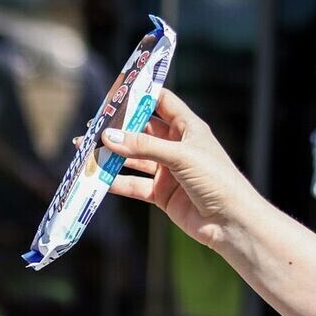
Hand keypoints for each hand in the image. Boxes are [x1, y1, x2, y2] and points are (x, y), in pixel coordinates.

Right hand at [96, 90, 262, 251]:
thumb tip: (108, 137)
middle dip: (118, 128)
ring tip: (85, 150)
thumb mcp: (180, 156)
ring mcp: (168, 170)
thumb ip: (144, 146)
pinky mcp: (161, 194)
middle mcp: (176, 146)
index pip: (161, 101)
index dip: (140, 94)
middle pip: (141, 130)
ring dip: (111, 155)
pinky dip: (115, 182)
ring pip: (134, 158)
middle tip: (92, 125)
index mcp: (188, 128)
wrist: (231, 223)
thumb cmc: (216, 180)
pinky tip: (97, 178)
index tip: (116, 92)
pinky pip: (134, 184)